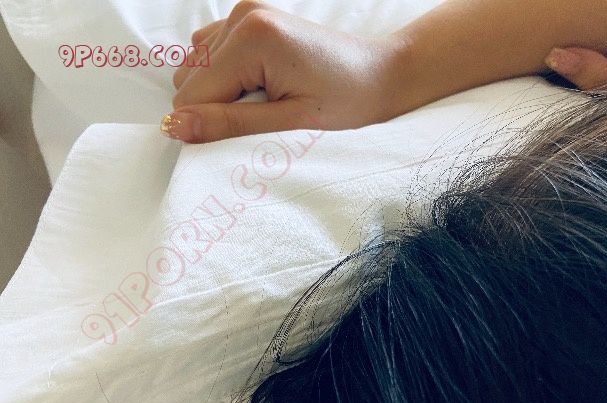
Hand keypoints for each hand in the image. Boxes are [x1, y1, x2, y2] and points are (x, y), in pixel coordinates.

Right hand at [163, 1, 405, 142]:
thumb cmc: (348, 99)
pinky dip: (227, 76)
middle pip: (188, 81)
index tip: (252, 132)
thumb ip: (229, 124)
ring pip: (195, 69)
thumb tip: (174, 127)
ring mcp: (243, 14)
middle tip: (268, 114)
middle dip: (219, 107)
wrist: (381, 74)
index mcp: (251, 38)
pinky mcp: (249, 20)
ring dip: (223, 92)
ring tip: (270, 97)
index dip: (213, 125)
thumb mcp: (289, 121)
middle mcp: (241, 17)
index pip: (191, 95)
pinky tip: (262, 82)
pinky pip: (210, 54)